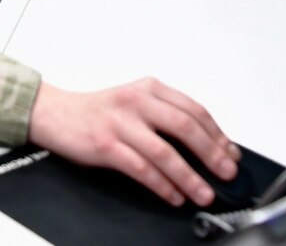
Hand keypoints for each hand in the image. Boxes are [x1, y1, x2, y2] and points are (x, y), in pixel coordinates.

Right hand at [28, 78, 238, 206]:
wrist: (55, 113)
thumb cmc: (98, 112)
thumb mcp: (135, 103)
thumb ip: (166, 117)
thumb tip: (206, 147)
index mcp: (149, 88)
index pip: (193, 110)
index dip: (217, 134)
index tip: (231, 154)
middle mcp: (136, 101)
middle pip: (184, 127)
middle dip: (211, 154)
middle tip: (226, 173)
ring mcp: (120, 122)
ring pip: (164, 152)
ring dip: (189, 177)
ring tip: (204, 193)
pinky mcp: (105, 144)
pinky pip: (140, 168)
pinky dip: (161, 184)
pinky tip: (173, 195)